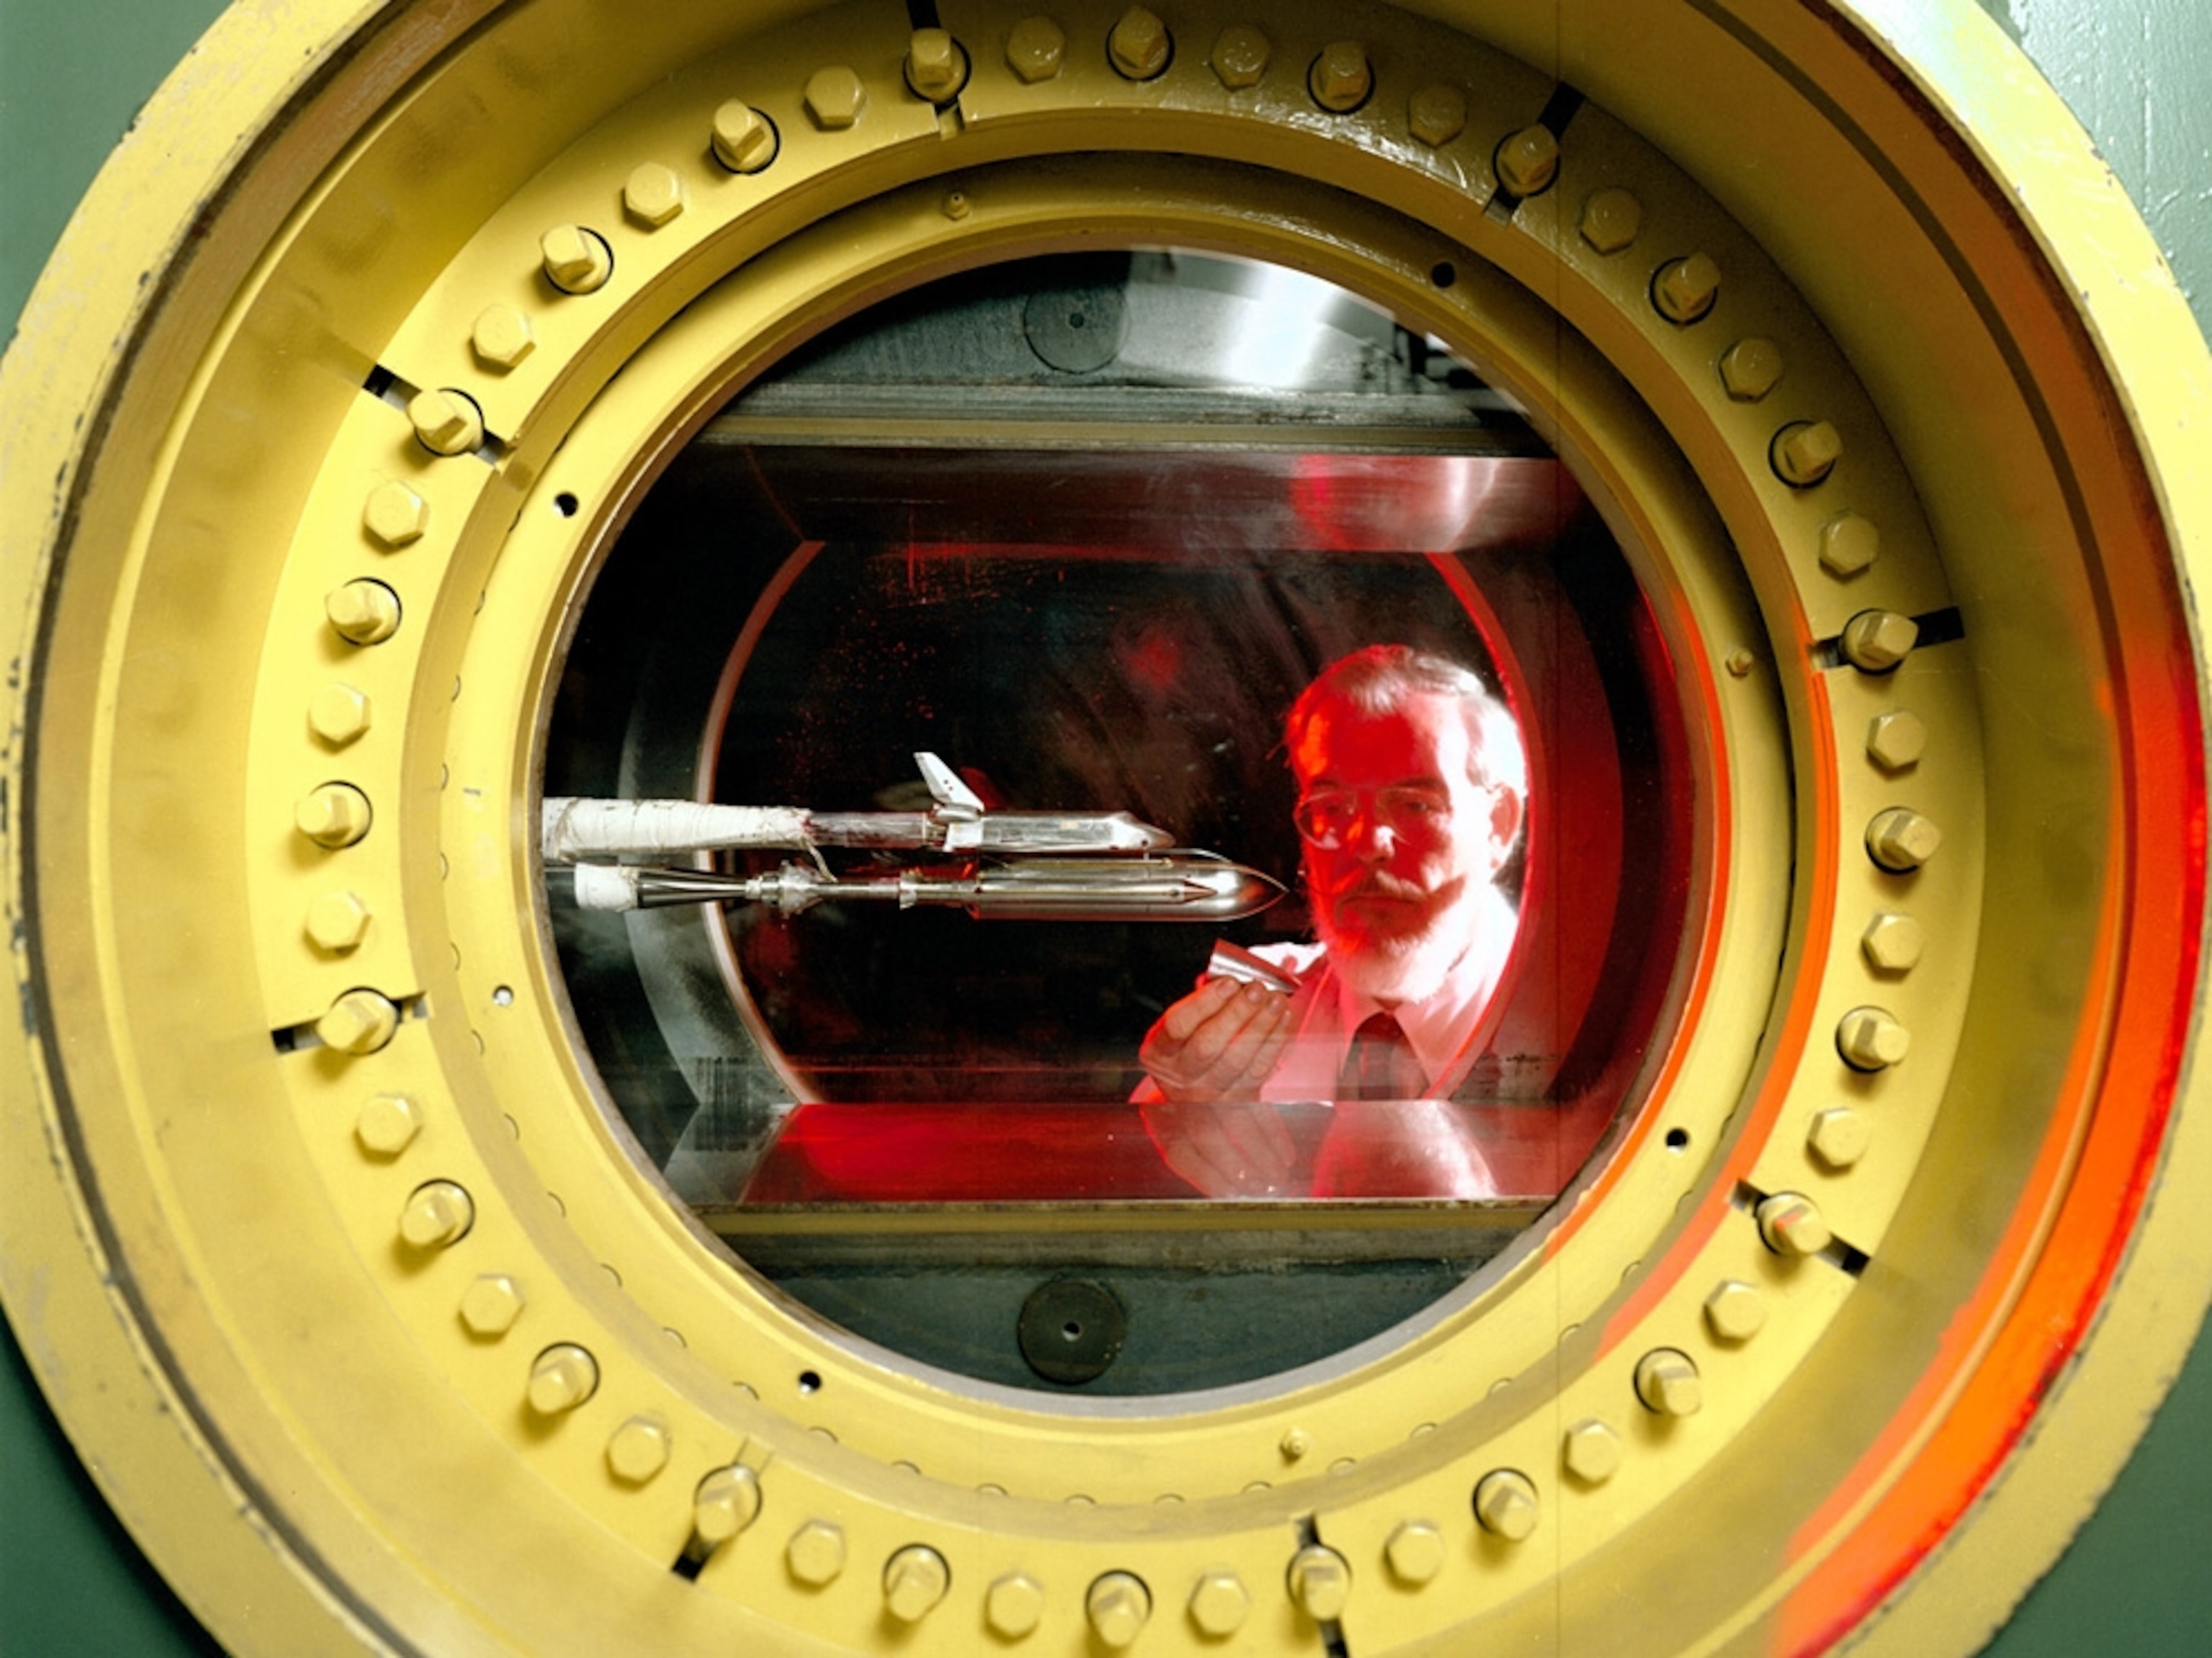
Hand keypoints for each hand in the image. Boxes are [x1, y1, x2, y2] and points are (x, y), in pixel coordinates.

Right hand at [1138, 978, 1296, 1195]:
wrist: (1196, 1099)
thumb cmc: (1189, 1051)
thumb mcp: (1180, 1030)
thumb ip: (1200, 1005)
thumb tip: (1231, 981)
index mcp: (1160, 1053)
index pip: (1179, 1026)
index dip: (1205, 1003)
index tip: (1228, 982)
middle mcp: (1181, 1076)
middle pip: (1209, 1044)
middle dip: (1236, 1013)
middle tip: (1256, 989)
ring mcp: (1210, 1093)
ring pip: (1238, 1059)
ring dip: (1261, 1025)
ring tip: (1275, 1000)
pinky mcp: (1238, 1100)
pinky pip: (1259, 1070)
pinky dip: (1274, 1042)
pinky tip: (1281, 1019)